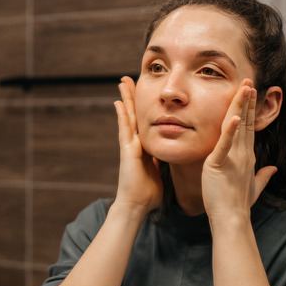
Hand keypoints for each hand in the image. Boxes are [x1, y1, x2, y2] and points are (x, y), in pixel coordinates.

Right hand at [113, 76, 162, 213]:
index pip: (145, 123)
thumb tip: (168, 156)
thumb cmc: (148, 194)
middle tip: (129, 80)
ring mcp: (129, 146)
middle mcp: (135, 144)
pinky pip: (124, 129)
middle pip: (134, 115)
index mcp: (144, 148)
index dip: (144, 108)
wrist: (136, 205)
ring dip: (125, 99)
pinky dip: (121, 115)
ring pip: (128, 117)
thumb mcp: (158, 173)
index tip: (146, 94)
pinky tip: (118, 101)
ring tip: (122, 82)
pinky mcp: (127, 150)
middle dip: (133, 98)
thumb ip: (160, 162)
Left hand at [202, 80, 276, 221]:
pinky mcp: (219, 164)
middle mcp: (243, 154)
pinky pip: (224, 144)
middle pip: (246, 121)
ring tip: (244, 88)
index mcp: (247, 157)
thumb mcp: (254, 187)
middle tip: (248, 81)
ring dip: (240, 106)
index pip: (249, 128)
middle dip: (247, 100)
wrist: (232, 219)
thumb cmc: (239, 205)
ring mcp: (233, 158)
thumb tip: (272, 169)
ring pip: (237, 127)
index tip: (251, 93)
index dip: (250, 109)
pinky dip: (229, 130)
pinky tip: (234, 116)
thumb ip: (263, 176)